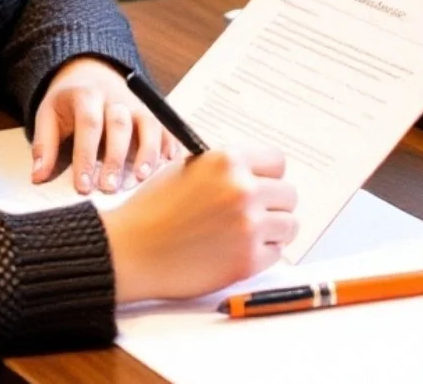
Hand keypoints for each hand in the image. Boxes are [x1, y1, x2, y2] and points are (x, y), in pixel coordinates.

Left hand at [31, 57, 175, 193]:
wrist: (90, 70)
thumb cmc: (69, 101)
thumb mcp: (48, 114)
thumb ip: (44, 144)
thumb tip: (38, 177)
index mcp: (86, 96)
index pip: (88, 125)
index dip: (86, 156)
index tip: (83, 186)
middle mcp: (114, 97)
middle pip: (119, 125)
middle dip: (115, 158)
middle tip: (109, 188)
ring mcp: (136, 104)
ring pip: (148, 123)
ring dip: (148, 151)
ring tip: (141, 177)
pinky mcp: (151, 111)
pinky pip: (165, 126)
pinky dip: (170, 143)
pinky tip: (169, 163)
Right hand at [100, 147, 297, 303]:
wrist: (133, 249)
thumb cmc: (155, 208)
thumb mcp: (188, 169)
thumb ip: (225, 168)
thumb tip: (257, 174)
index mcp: (227, 161)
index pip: (278, 162)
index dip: (269, 174)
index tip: (263, 182)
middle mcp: (242, 190)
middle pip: (289, 195)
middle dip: (274, 203)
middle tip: (255, 211)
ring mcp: (248, 227)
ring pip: (288, 225)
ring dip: (272, 230)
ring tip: (244, 232)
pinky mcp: (248, 261)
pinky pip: (276, 253)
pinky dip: (262, 253)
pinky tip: (235, 249)